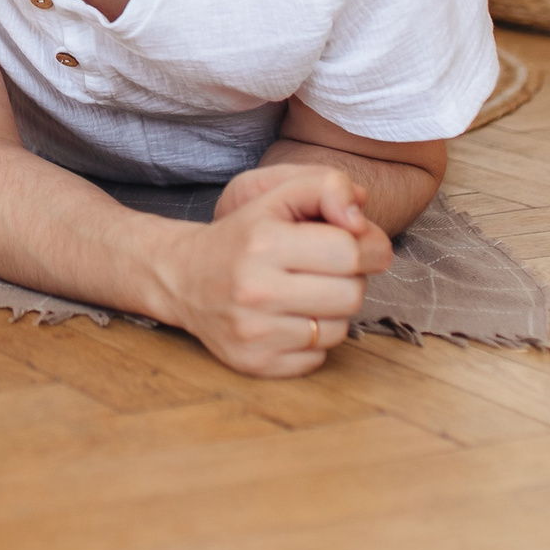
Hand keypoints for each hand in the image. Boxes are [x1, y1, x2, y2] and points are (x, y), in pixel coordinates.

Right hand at [159, 164, 392, 376]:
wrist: (182, 277)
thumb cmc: (243, 234)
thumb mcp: (277, 194)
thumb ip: (326, 186)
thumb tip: (361, 217)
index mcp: (263, 242)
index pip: (351, 251)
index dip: (368, 246)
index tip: (360, 244)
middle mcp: (255, 289)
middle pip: (351, 294)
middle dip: (350, 279)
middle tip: (328, 270)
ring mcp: (254, 332)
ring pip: (338, 330)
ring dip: (332, 312)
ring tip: (307, 294)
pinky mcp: (254, 363)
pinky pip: (317, 359)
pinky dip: (311, 341)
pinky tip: (289, 319)